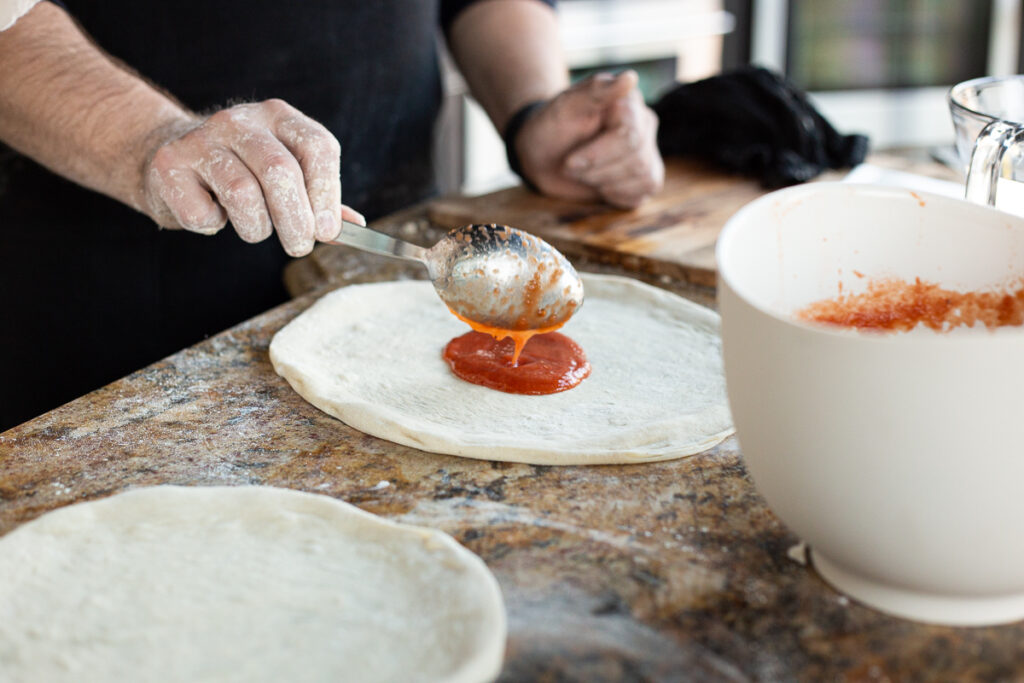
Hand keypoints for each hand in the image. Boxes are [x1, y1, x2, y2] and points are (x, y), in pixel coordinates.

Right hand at [139, 99, 363, 255]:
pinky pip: (202, 212)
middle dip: (296, 221)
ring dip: (255, 227)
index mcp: (280, 118)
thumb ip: (320, 201)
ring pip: (243, 194)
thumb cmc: (243, 174)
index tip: (327, 230)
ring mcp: (202, 138)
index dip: (328, 192)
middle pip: (280, 172)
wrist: (174, 161)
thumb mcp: (287, 178)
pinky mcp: (170, 164)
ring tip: (254, 228)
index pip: (318, 147)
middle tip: (298, 246)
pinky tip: (213, 215)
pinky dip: (213, 226)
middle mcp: (241, 121)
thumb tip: (355, 226)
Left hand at [514, 71, 663, 209]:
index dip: (598, 155)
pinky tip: (598, 183)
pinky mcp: (644, 179)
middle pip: (637, 161)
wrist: (544, 155)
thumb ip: (595, 91)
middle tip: (571, 166)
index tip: (569, 161)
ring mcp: (648, 152)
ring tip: (583, 172)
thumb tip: (629, 78)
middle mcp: (645, 125)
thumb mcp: (565, 106)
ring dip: (603, 182)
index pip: (630, 137)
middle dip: (596, 170)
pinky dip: (614, 195)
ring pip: (642, 178)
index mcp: (628, 104)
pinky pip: (641, 195)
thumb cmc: (552, 127)